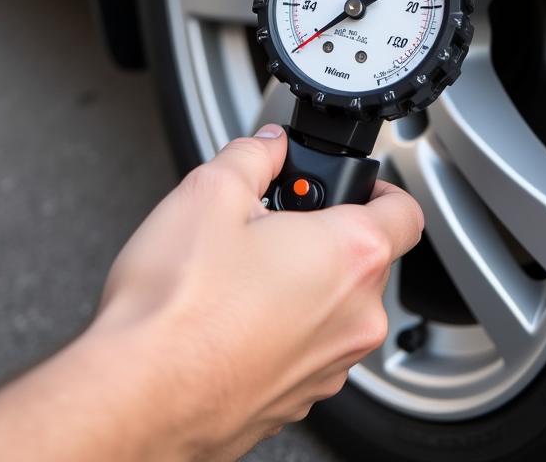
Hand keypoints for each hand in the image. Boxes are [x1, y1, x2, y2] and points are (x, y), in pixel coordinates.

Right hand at [89, 125, 423, 460]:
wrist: (139, 398)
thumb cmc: (178, 308)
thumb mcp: (209, 193)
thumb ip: (252, 155)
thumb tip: (268, 145)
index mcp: (350, 256)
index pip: (405, 211)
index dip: (381, 188)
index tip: (352, 185)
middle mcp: (355, 317)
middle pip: (366, 260)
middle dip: (324, 236)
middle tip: (271, 225)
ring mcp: (330, 366)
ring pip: (335, 307)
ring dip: (303, 285)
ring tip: (241, 273)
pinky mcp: (299, 399)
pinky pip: (307, 348)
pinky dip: (283, 329)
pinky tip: (231, 319)